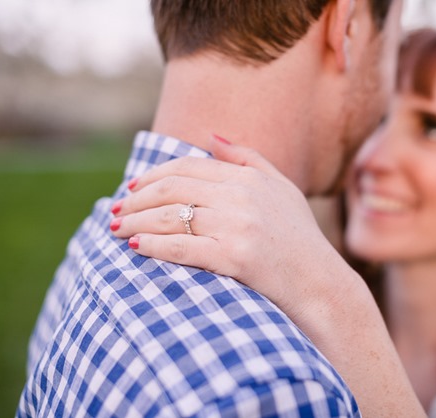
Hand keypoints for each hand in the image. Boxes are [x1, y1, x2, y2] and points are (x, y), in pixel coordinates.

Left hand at [111, 137, 333, 313]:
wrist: (321, 284)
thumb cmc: (300, 239)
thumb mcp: (282, 189)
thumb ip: (248, 158)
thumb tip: (211, 136)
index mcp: (250, 177)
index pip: (188, 166)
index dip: (153, 175)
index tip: (131, 187)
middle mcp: (242, 196)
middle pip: (173, 188)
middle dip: (136, 198)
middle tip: (114, 210)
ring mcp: (238, 226)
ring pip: (171, 216)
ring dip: (135, 221)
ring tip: (114, 229)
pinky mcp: (234, 257)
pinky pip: (182, 247)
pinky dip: (153, 245)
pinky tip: (135, 247)